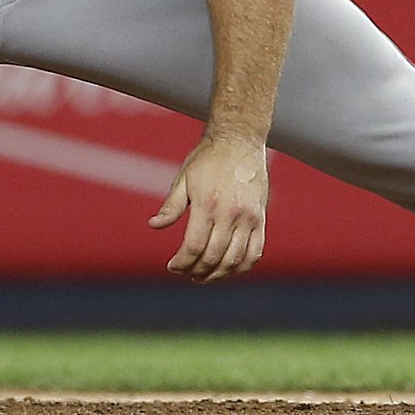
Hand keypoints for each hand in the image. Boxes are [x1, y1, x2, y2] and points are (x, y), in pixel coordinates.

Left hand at [150, 129, 268, 280]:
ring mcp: (249, 217)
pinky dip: (242, 267)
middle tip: (186, 273)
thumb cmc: (208, 158)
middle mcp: (231, 213)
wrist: (240, 139)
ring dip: (217, 274)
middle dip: (196, 271)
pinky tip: (229, 269)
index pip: (194, 247)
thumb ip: (171, 206)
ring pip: (235, 260)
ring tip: (204, 275)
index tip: (172, 266)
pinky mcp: (261, 218)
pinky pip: (255, 252)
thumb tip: (154, 225)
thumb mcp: (184, 178)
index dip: (181, 262)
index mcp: (207, 204)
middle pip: (213, 257)